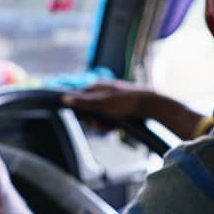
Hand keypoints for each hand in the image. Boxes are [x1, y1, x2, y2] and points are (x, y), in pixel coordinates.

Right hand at [64, 80, 205, 140]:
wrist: (150, 106)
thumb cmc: (125, 102)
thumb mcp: (101, 103)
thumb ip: (82, 102)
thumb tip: (63, 98)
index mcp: (97, 86)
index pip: (79, 98)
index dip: (80, 111)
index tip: (85, 119)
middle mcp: (103, 92)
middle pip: (89, 109)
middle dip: (93, 120)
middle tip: (100, 125)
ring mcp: (112, 100)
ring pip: (99, 116)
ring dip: (102, 124)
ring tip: (110, 128)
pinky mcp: (120, 109)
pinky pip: (109, 119)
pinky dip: (111, 125)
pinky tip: (116, 128)